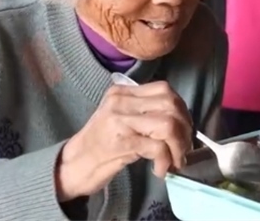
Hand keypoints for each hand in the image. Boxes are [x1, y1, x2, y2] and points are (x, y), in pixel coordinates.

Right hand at [55, 81, 193, 200]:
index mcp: (123, 92)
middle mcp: (121, 101)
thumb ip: (145, 112)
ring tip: (175, 160)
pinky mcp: (122, 142)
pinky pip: (158, 147)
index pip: (164, 90)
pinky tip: (160, 170)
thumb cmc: (100, 144)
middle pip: (170, 105)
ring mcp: (120, 121)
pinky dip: (166, 160)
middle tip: (184, 147)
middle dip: (185, 129)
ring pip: (168, 125)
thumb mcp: (120, 118)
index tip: (185, 129)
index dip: (182, 110)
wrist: (74, 165)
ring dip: (178, 146)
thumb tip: (181, 120)